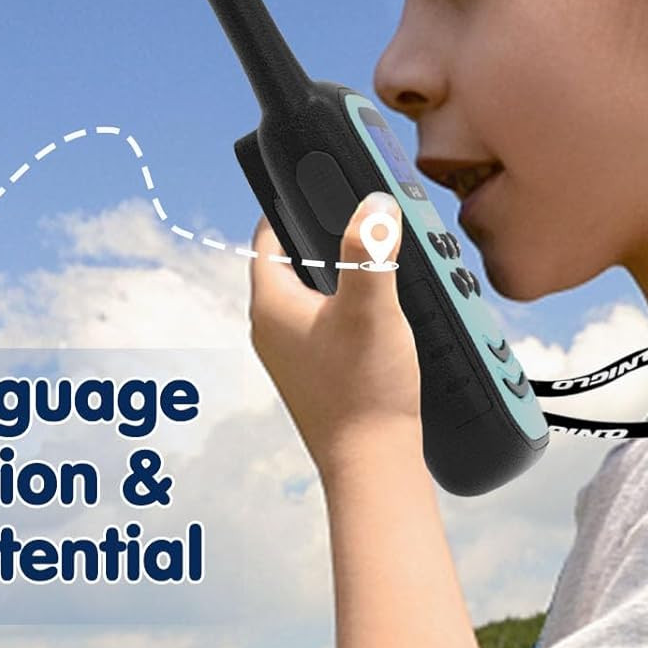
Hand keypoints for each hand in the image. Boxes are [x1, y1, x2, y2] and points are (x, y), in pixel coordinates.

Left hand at [248, 192, 420, 477]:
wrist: (371, 465)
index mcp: (270, 305)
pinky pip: (323, 323)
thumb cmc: (364, 391)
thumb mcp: (371, 307)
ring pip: (310, 294)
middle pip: (290, 263)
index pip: (267, 237)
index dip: (288, 204)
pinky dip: (347, 308)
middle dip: (322, 237)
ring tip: (378, 261)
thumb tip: (372, 203)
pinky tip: (380, 312)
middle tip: (360, 219)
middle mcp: (271, 329)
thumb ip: (369, 249)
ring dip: (338, 275)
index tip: (315, 182)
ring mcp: (290, 355)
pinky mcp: (313, 374)